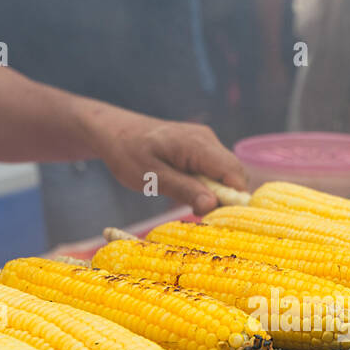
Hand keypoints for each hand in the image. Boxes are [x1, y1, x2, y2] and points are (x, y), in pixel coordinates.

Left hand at [89, 106, 246, 214]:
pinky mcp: (201, 148)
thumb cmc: (127, 153)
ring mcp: (206, 142)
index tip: (218, 218)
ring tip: (189, 201)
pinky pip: (215, 170)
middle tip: (200, 213)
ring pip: (226, 173)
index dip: (234, 198)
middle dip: (225, 198)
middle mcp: (208, 140)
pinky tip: (188, 190)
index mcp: (197, 144)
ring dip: (215, 192)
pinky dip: (208, 185)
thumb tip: (213, 205)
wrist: (114, 131)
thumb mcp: (152, 177)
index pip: (234, 173)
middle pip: (235, 174)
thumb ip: (184, 189)